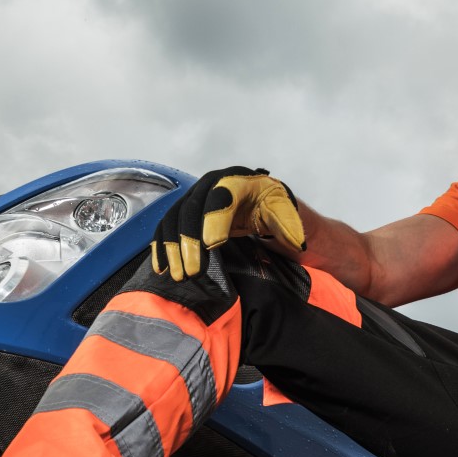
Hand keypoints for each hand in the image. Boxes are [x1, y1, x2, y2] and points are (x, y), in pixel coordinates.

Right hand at [150, 167, 306, 280]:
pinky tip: (162, 267)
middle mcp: (211, 184)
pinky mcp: (185, 212)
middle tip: (193, 271)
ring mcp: (195, 197)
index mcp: (239, 181)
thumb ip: (289, 224)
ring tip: (178, 275)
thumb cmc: (274, 210)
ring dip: (172, 248)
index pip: (222, 196)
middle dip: (189, 241)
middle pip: (193, 209)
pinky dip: (162, 246)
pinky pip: (168, 226)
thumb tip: (296, 242)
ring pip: (175, 219)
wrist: (261, 205)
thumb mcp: (286, 213)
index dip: (214, 218)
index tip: (212, 245)